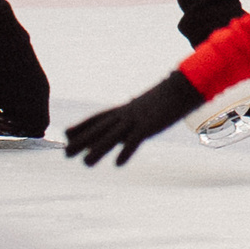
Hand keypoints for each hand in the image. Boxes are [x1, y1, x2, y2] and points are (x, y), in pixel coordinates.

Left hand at [62, 70, 204, 165]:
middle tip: (66, 153)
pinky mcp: (150, 125)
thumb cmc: (168, 95)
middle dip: (82, 141)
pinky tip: (118, 164)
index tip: (66, 134)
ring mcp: (137, 119)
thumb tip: (129, 122)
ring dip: (98, 150)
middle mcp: (126, 113)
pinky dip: (126, 151)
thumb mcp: (147, 104)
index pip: (97, 117)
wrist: (184, 84)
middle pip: (99, 128)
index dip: (81, 125)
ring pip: (112, 136)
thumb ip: (135, 113)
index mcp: (125, 108)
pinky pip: (135, 139)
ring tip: (86, 164)